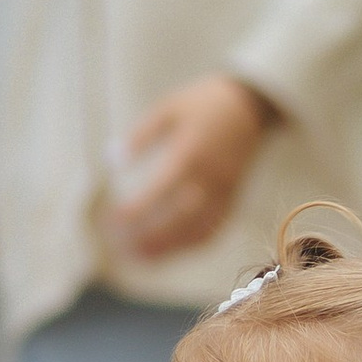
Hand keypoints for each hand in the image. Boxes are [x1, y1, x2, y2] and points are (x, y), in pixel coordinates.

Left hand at [106, 73, 278, 263]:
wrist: (251, 105)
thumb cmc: (203, 104)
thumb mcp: (169, 108)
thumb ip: (140, 134)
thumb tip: (111, 159)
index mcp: (193, 152)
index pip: (161, 190)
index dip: (137, 209)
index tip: (111, 220)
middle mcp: (212, 177)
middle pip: (181, 218)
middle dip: (151, 236)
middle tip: (120, 247)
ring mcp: (225, 192)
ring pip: (198, 230)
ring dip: (168, 248)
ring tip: (137, 257)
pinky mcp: (233, 200)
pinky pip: (214, 230)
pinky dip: (190, 246)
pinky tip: (167, 251)